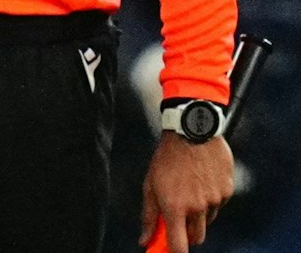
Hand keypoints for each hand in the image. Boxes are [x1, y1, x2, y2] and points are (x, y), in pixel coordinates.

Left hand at [142, 132, 232, 251]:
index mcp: (175, 206)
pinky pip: (219, 204)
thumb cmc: (167, 158)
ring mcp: (215, 200)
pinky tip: (202, 180)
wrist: (192, 132)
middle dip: (188, 234)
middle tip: (180, 220)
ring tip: (190, 188)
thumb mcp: (150, 184)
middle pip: (197, 237)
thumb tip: (145, 239)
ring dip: (199, 214)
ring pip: (208, 220)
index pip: (179, 244)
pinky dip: (211, 199)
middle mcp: (197, 207)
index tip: (171, 252)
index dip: (175, 252)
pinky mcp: (227, 191)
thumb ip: (149, 215)